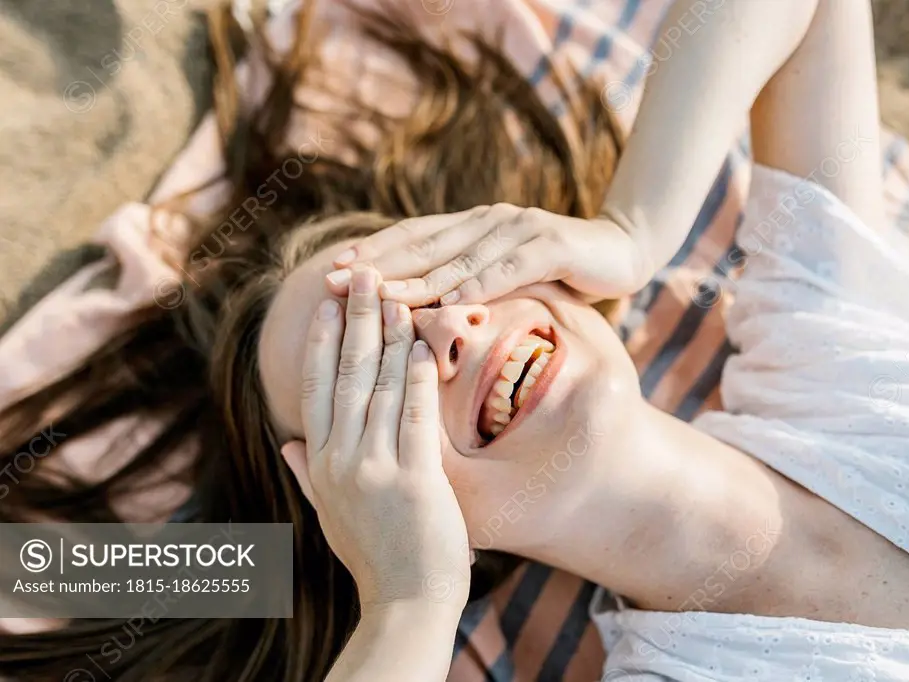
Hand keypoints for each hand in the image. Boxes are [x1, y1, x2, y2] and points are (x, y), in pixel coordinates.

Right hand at [281, 267, 470, 611]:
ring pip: (378, 387)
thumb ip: (308, 474)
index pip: (316, 390)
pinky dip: (417, 377)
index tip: (325, 304)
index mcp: (321, 464)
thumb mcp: (330, 515)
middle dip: (354, 320)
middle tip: (361, 275)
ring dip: (388, 336)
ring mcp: (374, 469)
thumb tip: (286, 443)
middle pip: (345, 376)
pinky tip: (423, 344)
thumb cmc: (373, 559)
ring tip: (395, 294)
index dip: (319, 342)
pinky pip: (413, 416)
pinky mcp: (413, 480)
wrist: (405, 604)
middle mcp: (341, 460)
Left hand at [324, 204, 651, 305]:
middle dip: (378, 264)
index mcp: (472, 227)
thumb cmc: (561, 272)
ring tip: (379, 297)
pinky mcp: (551, 244)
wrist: (624, 249)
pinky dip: (478, 284)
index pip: (413, 239)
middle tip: (335, 281)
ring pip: (459, 257)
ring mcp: (519, 229)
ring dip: (417, 278)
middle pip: (424, 245)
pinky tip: (451, 302)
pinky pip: (508, 267)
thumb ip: (469, 285)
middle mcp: (488, 222)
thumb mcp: (507, 278)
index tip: (333, 273)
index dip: (373, 254)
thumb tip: (422, 314)